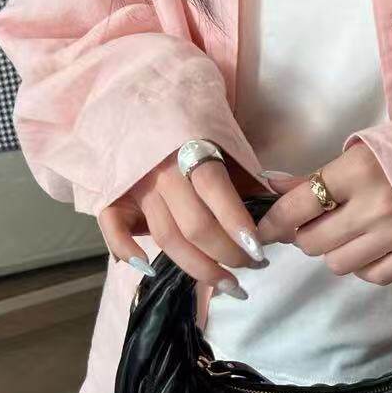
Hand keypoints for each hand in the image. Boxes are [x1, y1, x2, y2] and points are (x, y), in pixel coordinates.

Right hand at [98, 149, 265, 290]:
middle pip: (194, 226)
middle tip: (253, 267)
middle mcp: (161, 170)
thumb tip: (279, 219)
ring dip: (199, 269)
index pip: (215, 191)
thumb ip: (249, 181)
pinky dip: (126, 250)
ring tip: (230, 285)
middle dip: (228, 255)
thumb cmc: (197, 133)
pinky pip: (112, 227)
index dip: (238, 226)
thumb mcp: (227, 145)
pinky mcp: (115, 196)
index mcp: (191, 149)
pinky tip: (150, 269)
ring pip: (165, 238)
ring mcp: (136, 185)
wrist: (147, 107)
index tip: (260, 252)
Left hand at [256, 147, 391, 284]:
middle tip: (316, 225)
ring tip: (350, 234)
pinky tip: (372, 248)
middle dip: (306, 236)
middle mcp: (375, 206)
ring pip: (338, 263)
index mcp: (359, 170)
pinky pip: (372, 276)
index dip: (274, 222)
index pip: (298, 206)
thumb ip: (320, 174)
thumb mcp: (367, 150)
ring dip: (335, 252)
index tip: (264, 230)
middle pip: (313, 242)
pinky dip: (364, 266)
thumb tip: (274, 186)